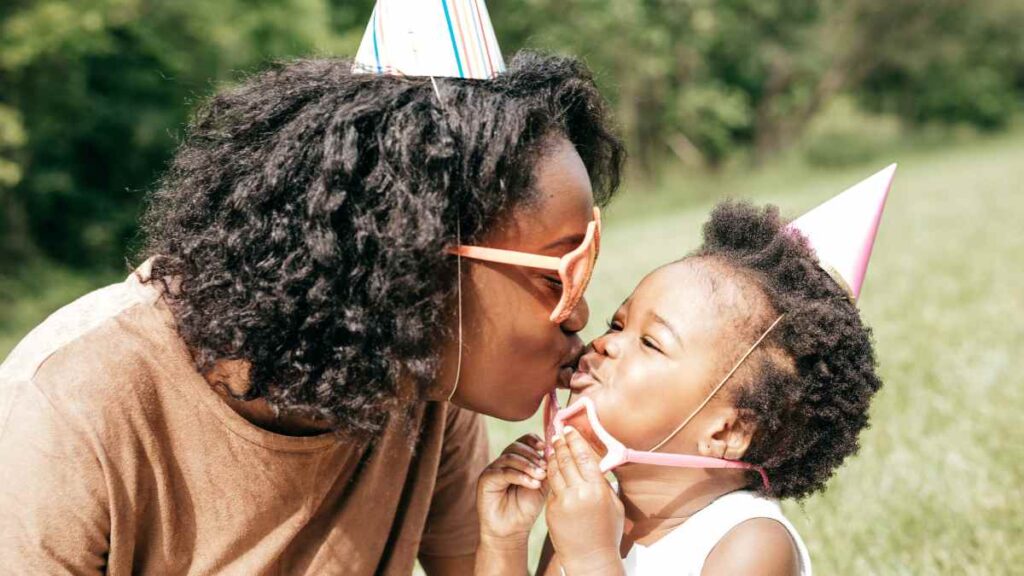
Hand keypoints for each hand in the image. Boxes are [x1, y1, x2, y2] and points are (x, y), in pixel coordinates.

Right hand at [477, 434, 548, 545]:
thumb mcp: (541, 485)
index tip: (546, 447)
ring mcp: (492, 469)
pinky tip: (532, 483)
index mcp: (516, 460)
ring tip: (540, 476)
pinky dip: (519, 476)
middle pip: (516, 446)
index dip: (534, 441)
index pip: (523, 441)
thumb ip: (547, 469)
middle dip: (533, 455)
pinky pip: (503, 472)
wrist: (511, 530)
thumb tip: (555, 451)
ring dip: (528, 465)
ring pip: (509, 457)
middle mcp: (502, 462)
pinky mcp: (485, 479)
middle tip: (545, 467)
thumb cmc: (526, 508)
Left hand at [546, 426, 624, 574]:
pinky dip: (550, 475)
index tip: (570, 429)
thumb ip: (604, 484)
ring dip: (552, 456)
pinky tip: (550, 467)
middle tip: (558, 433)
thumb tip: (597, 464)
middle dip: (561, 444)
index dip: (575, 440)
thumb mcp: (614, 505)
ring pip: (553, 471)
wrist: (590, 558)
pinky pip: (551, 487)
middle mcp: (578, 494)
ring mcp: (562, 502)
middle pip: (566, 460)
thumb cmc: (607, 532)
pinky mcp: (551, 510)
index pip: (583, 456)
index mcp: (597, 490)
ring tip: (552, 446)